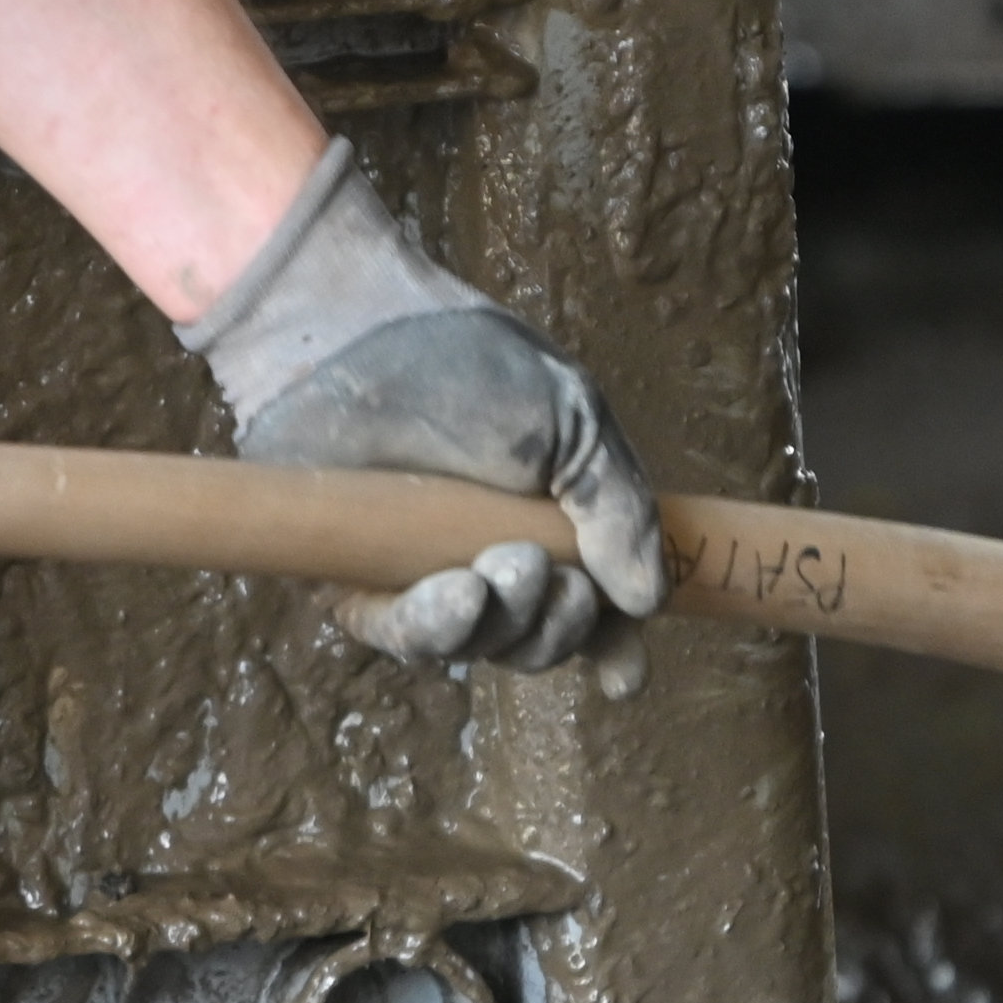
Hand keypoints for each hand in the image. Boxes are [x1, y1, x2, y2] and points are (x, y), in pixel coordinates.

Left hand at [192, 142, 663, 668]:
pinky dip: (438, 629)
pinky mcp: (354, 583)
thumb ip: (618, 508)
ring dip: (509, 624)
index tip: (625, 675)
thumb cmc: (468, 361)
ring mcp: (420, 577)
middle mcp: (485, 562)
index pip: (588, 609)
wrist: (357, 328)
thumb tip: (648, 602)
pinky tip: (463, 596)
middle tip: (559, 579)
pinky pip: (400, 636)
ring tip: (510, 567)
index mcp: (547, 527)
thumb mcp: (573, 422)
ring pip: (475, 649)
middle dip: (561, 625)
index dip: (609, 648)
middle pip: (535, 641)